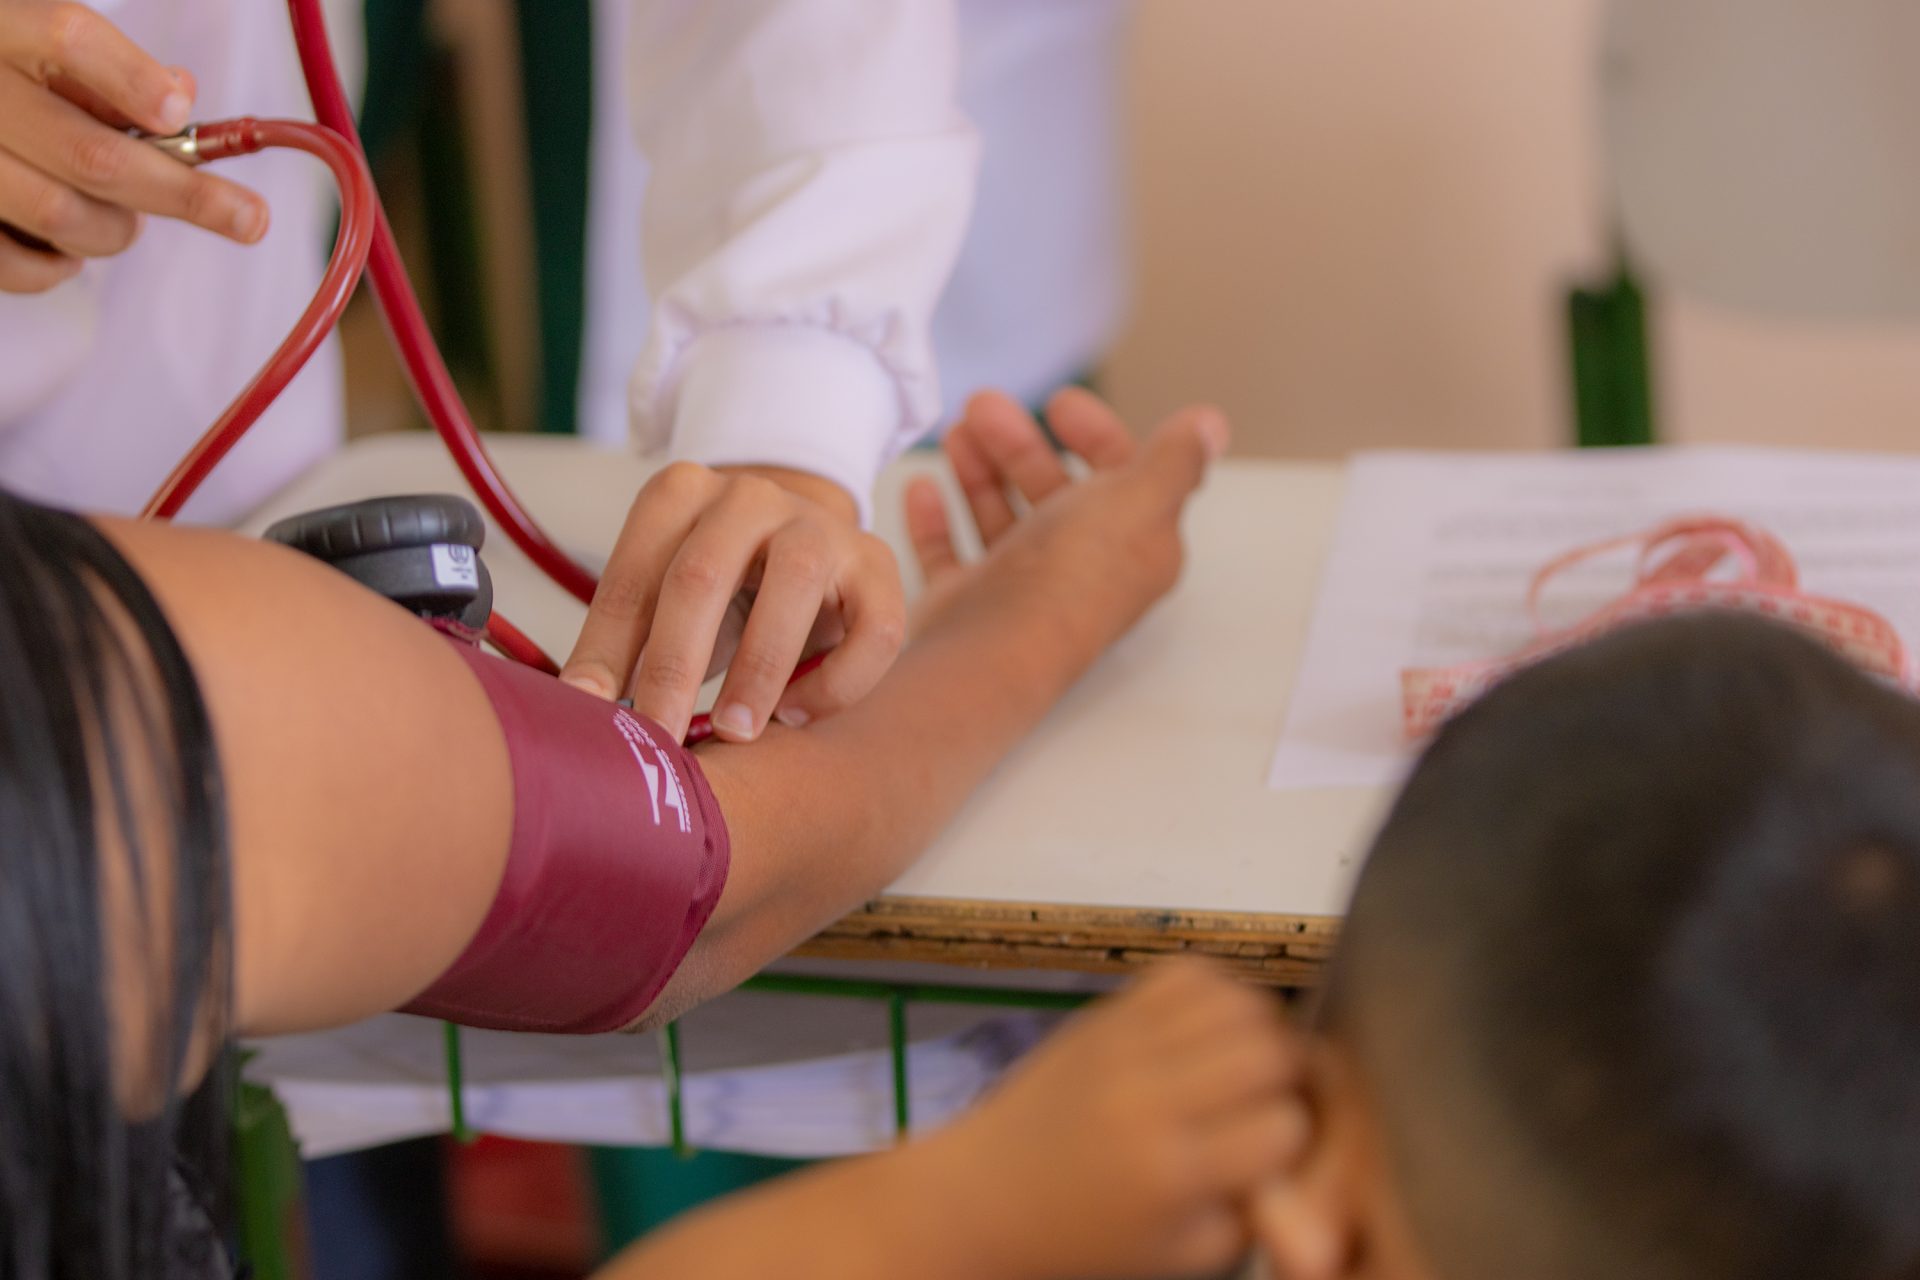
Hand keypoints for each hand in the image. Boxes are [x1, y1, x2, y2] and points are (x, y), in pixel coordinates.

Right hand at [0, 1, 268, 292]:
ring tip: (118, 219)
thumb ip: (109, 73)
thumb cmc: (12, 87)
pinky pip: (18, 265)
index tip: (180, 115)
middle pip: (91, 154)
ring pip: (61, 214)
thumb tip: (180, 94)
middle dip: (182, 194)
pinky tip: (67, 249)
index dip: (133, 80)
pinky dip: (58, 268)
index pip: (69, 40)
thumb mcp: (48, 58)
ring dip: (114, 230)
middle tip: (247, 219)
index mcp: (4, 33)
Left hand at [562, 463, 906, 743]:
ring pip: (792, 588)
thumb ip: (627, 645)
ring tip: (735, 731)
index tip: (589, 711)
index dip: (606, 646)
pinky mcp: (879, 566)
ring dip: (757, 670)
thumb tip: (582, 711)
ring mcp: (820, 526)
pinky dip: (834, 683)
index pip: (634, 574)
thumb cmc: (722, 592)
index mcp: (681, 493)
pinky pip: (870, 630)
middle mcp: (750, 497)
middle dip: (674, 666)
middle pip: (702, 576)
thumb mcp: (665, 602)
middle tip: (658, 734)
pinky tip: (797, 714)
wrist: (807, 549)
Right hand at [906, 387, 1228, 656]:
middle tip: (982, 405)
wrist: (1000, 649)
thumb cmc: (1074, 575)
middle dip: (1019, 444)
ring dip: (979, 472)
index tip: (1058, 403)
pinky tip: (921, 486)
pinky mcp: (969, 608)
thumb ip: (1176, 457)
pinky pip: (950, 556)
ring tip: (953, 434)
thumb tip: (1211, 424)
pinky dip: (936, 520)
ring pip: (1001, 519)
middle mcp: (1079, 570)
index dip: (1094, 434)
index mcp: (1129, 546)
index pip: (1119, 478)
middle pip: (1052, 492)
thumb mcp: (1140, 498)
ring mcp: (1020, 592)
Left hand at [927, 960, 1307, 1279]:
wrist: (988, 1193)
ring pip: (1239, 999)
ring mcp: (1126, 1043)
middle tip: (1279, 1097)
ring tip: (1248, 1063)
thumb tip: (1313, 1149)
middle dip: (1294, 1074)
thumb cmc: (1093, 1238)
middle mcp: (1150, 1095)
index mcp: (1172, 1169)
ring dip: (1263, 1028)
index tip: (1283, 1148)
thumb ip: (1258, 1206)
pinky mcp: (1107, 1012)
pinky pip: (1189, 971)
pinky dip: (1219, 993)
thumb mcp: (1187, 1251)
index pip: (1285, 1126)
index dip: (1298, 1137)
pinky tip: (1212, 1031)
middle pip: (1272, 1048)